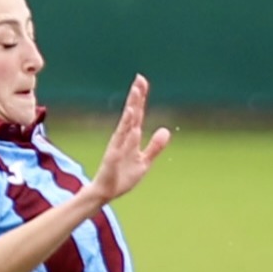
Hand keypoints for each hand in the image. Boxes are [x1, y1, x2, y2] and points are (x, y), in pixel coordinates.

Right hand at [89, 75, 171, 205]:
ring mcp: (118, 145)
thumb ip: (155, 147)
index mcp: (131, 138)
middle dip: (136, 96)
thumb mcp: (144, 161)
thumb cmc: (123, 177)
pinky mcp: (113, 155)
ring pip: (126, 122)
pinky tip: (131, 118)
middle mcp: (124, 137)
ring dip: (131, 108)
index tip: (142, 81)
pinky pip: (121, 140)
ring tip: (136, 93)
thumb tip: (165, 130)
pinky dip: (126, 128)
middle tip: (139, 79)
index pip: (137, 113)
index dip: (140, 98)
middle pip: (131, 113)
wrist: (106, 192)